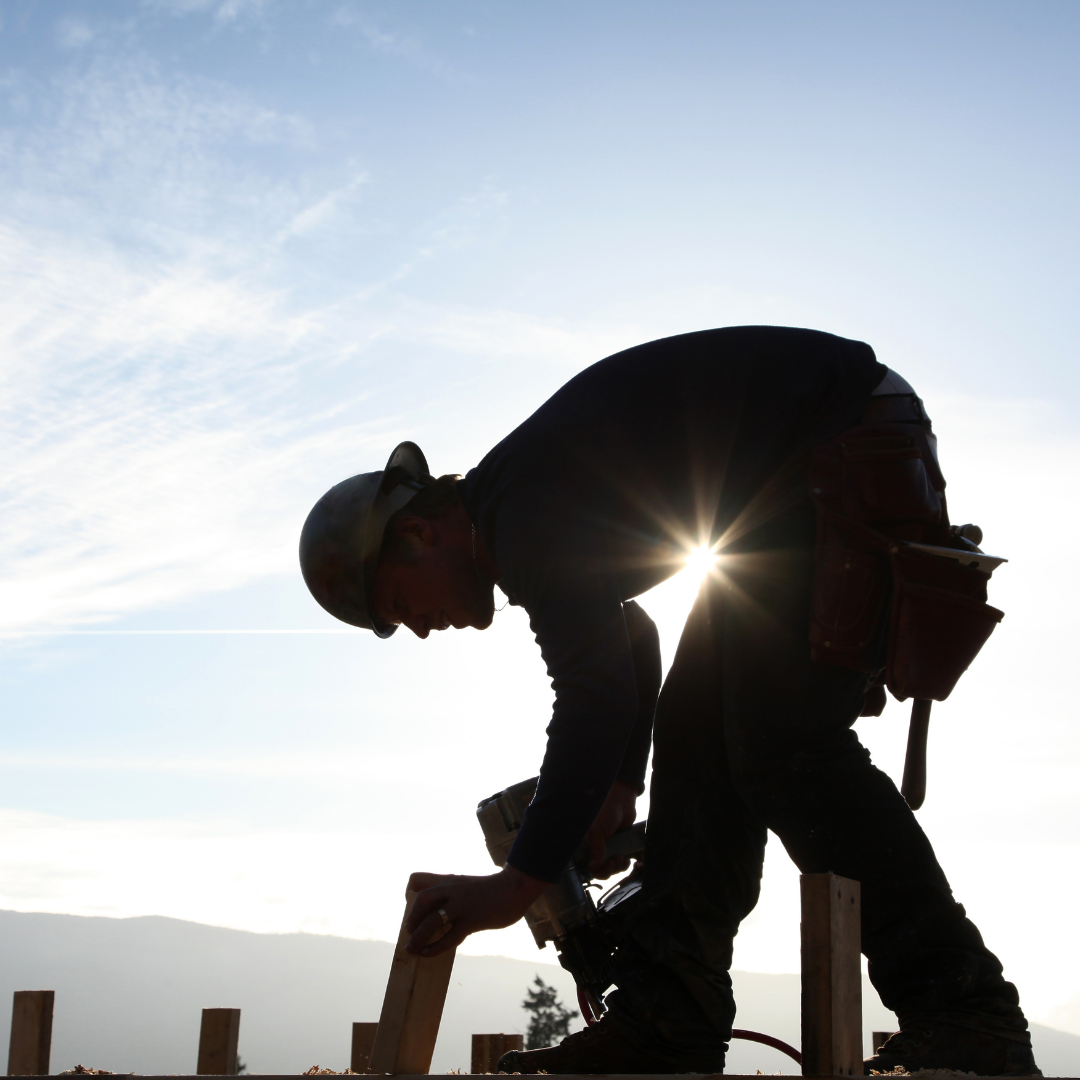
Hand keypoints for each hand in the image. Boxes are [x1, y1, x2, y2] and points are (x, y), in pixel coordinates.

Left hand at [404, 865, 547, 957]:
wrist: (514, 888)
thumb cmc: (490, 890)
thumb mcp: (465, 885)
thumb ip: (450, 894)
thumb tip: (436, 913)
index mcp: (448, 881)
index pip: (417, 879)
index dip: (409, 893)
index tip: (411, 906)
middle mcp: (452, 890)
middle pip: (422, 899)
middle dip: (412, 917)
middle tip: (409, 930)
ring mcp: (462, 905)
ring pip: (433, 920)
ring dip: (418, 936)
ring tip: (411, 949)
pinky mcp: (473, 920)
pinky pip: (450, 937)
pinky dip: (435, 947)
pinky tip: (427, 953)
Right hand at [585, 779, 638, 878]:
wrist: (623, 801)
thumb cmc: (606, 811)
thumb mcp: (597, 830)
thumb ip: (595, 849)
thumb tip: (593, 867)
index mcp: (583, 843)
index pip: (583, 864)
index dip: (592, 870)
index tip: (600, 867)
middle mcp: (592, 847)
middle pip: (597, 869)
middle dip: (607, 870)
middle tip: (613, 863)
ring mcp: (605, 848)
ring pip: (609, 868)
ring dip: (616, 867)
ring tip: (621, 858)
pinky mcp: (617, 847)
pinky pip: (619, 863)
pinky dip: (623, 864)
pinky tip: (626, 859)